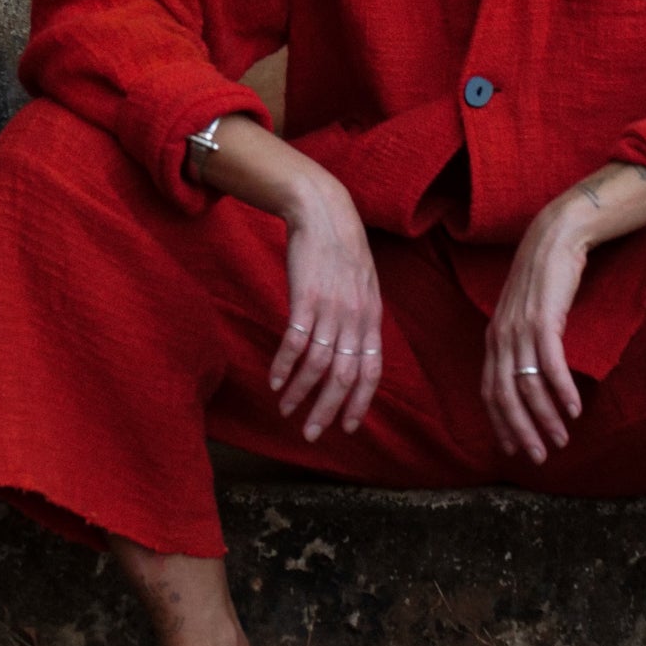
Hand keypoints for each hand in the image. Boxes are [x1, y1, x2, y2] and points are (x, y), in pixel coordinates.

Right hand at [268, 181, 382, 443]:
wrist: (323, 212)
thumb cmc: (341, 249)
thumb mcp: (363, 285)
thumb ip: (360, 319)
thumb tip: (356, 351)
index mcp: (371, 317)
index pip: (370, 371)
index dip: (358, 402)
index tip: (346, 428)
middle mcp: (354, 318)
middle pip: (343, 377)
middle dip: (326, 411)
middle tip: (310, 433)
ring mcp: (330, 309)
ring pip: (317, 365)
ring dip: (299, 392)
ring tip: (285, 409)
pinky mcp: (305, 297)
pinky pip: (295, 342)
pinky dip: (284, 367)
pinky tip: (273, 381)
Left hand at [482, 197, 587, 463]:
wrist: (554, 237)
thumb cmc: (544, 278)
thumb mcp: (526, 315)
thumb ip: (523, 344)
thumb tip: (531, 377)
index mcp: (494, 338)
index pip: (489, 391)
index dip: (500, 423)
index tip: (515, 449)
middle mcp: (501, 336)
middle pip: (504, 395)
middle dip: (521, 431)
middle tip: (539, 456)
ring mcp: (520, 328)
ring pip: (527, 385)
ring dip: (544, 417)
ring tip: (561, 440)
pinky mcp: (544, 318)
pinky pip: (550, 363)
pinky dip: (560, 390)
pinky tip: (574, 409)